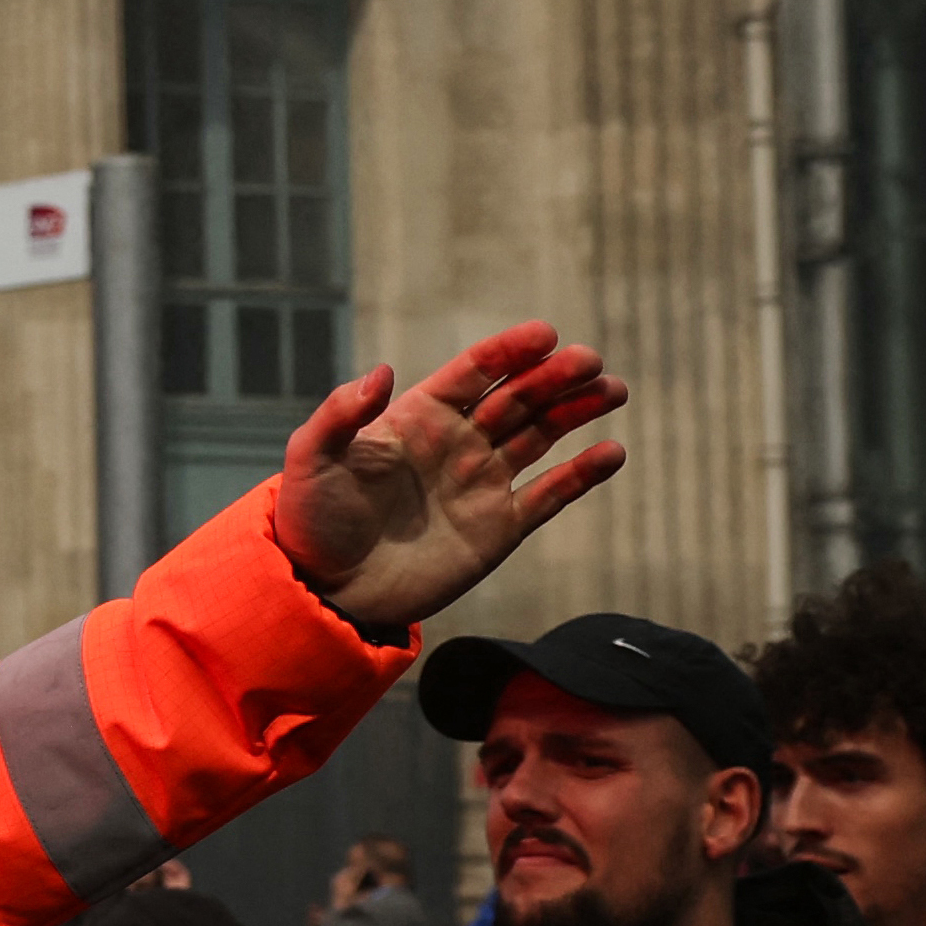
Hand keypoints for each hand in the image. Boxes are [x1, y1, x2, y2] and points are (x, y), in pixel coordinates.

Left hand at [269, 325, 627, 632]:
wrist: (328, 592)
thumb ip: (342, 413)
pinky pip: (550, 494)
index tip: (546, 334)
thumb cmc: (312, 520)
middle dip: (554, 377)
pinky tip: (613, 452)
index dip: (508, 352)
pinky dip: (582, 475)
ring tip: (613, 389)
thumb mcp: (313, 459)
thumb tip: (381, 372)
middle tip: (590, 360)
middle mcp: (456, 443)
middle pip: (516, 398)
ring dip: (577, 410)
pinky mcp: (499, 528)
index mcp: (416, 418)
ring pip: (541, 436)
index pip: (472, 373)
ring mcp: (481, 483)